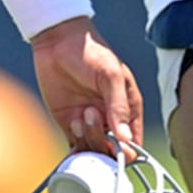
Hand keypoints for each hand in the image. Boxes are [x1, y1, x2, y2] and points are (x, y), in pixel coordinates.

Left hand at [29, 17, 143, 155]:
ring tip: (79, 115)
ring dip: (87, 140)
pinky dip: (73, 150)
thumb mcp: (110, 74)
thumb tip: (125, 138)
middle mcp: (111, 120)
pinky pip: (75, 148)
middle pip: (112, 152)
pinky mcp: (70, 124)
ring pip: (93, 151)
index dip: (126, 151)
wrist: (58, 41)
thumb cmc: (91, 52)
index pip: (133, 143)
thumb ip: (118, 105)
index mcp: (128, 109)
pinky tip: (72, 126)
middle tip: (90, 115)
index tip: (114, 143)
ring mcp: (90, 124)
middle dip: (102, 142)